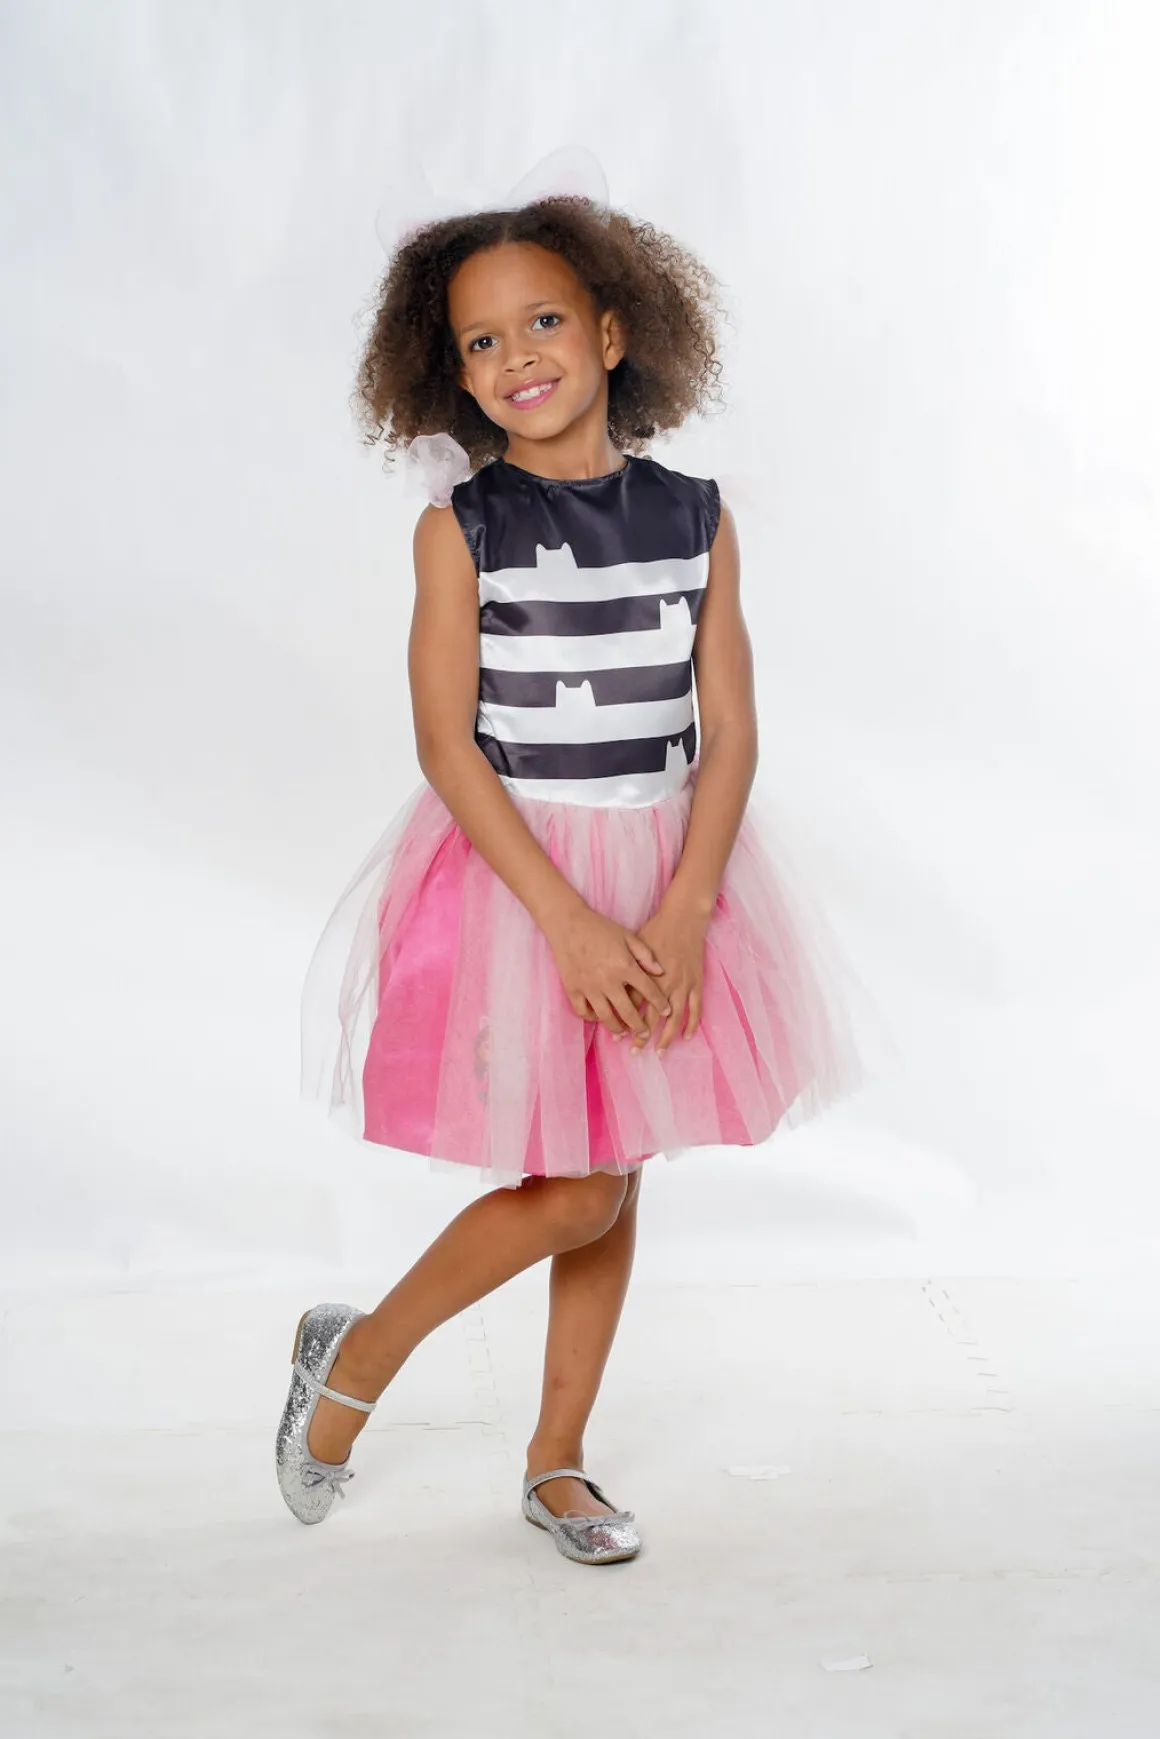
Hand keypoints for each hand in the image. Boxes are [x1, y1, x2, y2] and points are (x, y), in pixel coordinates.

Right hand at [546, 905, 671, 1040]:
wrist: (568, 924)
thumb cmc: (600, 928)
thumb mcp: (627, 936)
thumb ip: (645, 955)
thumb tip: (661, 972)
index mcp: (625, 966)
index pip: (648, 991)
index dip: (660, 1004)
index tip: (667, 1012)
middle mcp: (608, 981)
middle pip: (628, 1012)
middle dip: (639, 1027)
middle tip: (645, 1034)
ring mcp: (589, 988)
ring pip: (606, 1017)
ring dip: (617, 1028)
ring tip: (623, 1033)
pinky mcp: (573, 989)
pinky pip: (583, 1012)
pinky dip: (591, 1018)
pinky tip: (598, 1017)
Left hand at [625, 894, 710, 1053]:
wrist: (683, 918)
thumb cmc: (656, 930)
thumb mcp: (634, 945)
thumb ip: (626, 969)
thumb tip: (615, 989)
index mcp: (646, 975)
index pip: (633, 1006)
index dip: (624, 1022)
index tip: (617, 1037)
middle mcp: (664, 984)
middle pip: (651, 1017)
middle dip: (642, 1036)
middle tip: (635, 1051)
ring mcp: (683, 984)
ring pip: (674, 1018)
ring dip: (666, 1037)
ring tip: (659, 1051)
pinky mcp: (696, 982)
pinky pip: (695, 1008)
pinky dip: (691, 1024)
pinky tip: (686, 1037)